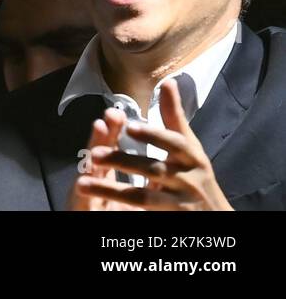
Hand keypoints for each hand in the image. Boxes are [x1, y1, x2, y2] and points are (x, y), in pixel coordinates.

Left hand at [73, 80, 233, 210]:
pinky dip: (119, 204)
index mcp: (192, 156)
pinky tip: (97, 200)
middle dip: (123, 161)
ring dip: (111, 189)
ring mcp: (180, 201)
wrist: (217, 217)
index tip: (130, 125)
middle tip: (95, 153)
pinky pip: (142, 211)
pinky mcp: (171, 217)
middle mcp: (188, 179)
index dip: (153, 134)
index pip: (174, 143)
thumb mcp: (190, 146)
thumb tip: (169, 81)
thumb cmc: (198, 174)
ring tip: (81, 183)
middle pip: (153, 169)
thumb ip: (174, 117)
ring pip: (142, 196)